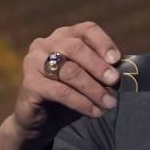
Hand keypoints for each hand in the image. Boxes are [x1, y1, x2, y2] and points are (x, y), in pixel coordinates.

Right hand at [11, 21, 121, 145]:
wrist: (40, 120)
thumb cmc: (69, 95)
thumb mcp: (87, 79)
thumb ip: (101, 71)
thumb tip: (121, 73)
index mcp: (63, 36)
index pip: (86, 29)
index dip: (103, 42)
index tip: (117, 60)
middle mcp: (45, 44)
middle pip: (76, 48)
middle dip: (98, 66)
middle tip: (114, 82)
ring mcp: (34, 61)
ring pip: (69, 71)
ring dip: (93, 89)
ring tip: (109, 103)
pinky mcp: (29, 83)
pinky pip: (60, 91)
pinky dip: (81, 102)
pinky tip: (94, 112)